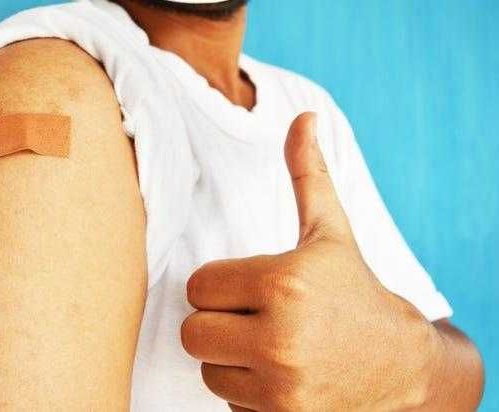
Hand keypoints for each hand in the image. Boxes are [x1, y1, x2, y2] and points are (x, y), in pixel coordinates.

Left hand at [181, 112, 443, 410]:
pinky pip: (228, 403)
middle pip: (193, 331)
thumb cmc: (354, 292)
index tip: (251, 289)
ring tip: (272, 348)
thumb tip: (303, 117)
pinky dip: (246, 392)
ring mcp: (281, 387)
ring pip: (207, 370)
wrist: (403, 366)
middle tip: (255, 319)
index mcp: (284, 282)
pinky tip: (281, 378)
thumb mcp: (331, 233)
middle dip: (218, 323)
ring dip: (230, 360)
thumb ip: (307, 176)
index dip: (220, 287)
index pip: (198, 286)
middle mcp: (280, 337)